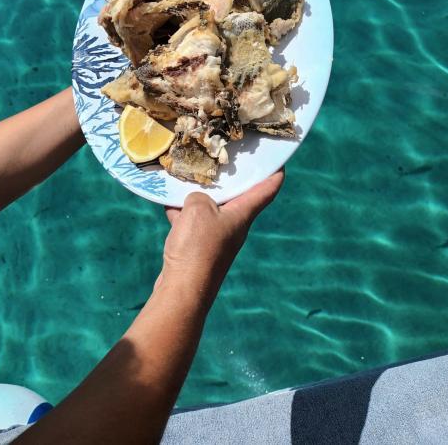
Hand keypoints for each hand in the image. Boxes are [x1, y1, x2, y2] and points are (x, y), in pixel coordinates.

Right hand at [160, 170, 284, 306]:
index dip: (275, 173)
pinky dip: (183, 213)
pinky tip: (169, 204)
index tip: (279, 160)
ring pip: (212, 210)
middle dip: (232, 179)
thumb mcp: (198, 208)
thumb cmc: (197, 246)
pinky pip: (194, 224)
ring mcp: (217, 239)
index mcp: (242, 215)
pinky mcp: (200, 249)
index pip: (267, 190)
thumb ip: (198, 195)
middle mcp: (234, 227)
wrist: (183, 289)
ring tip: (188, 178)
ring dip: (201, 196)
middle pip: (239, 197)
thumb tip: (193, 201)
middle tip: (225, 158)